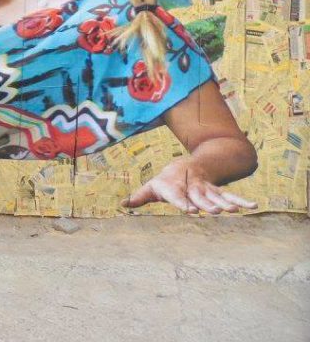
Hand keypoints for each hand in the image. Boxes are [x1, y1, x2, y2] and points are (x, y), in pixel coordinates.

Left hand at [122, 159, 258, 214]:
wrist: (187, 165)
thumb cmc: (167, 181)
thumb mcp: (153, 187)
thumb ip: (140, 196)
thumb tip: (122, 204)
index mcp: (175, 188)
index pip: (178, 197)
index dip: (184, 203)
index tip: (190, 211)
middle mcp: (192, 188)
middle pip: (200, 197)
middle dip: (208, 204)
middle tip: (215, 211)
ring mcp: (206, 189)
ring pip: (217, 196)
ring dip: (226, 203)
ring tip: (234, 210)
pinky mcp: (217, 191)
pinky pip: (231, 196)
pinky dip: (242, 201)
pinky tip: (254, 206)